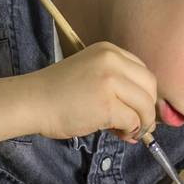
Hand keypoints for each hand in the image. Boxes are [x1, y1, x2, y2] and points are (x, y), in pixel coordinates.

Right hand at [27, 42, 158, 140]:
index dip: (144, 95)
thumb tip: (144, 111)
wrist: (33, 101)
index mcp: (109, 50)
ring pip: (145, 105)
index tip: (136, 110)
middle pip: (150, 86)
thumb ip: (117, 84)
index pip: (143, 72)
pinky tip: (118, 133)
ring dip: (142, 123)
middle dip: (148, 109)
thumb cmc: (59, 94)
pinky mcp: (107, 104)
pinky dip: (130, 131)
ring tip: (126, 131)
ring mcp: (109, 81)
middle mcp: (112, 60)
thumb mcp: (91, 73)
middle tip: (137, 124)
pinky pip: (134, 121)